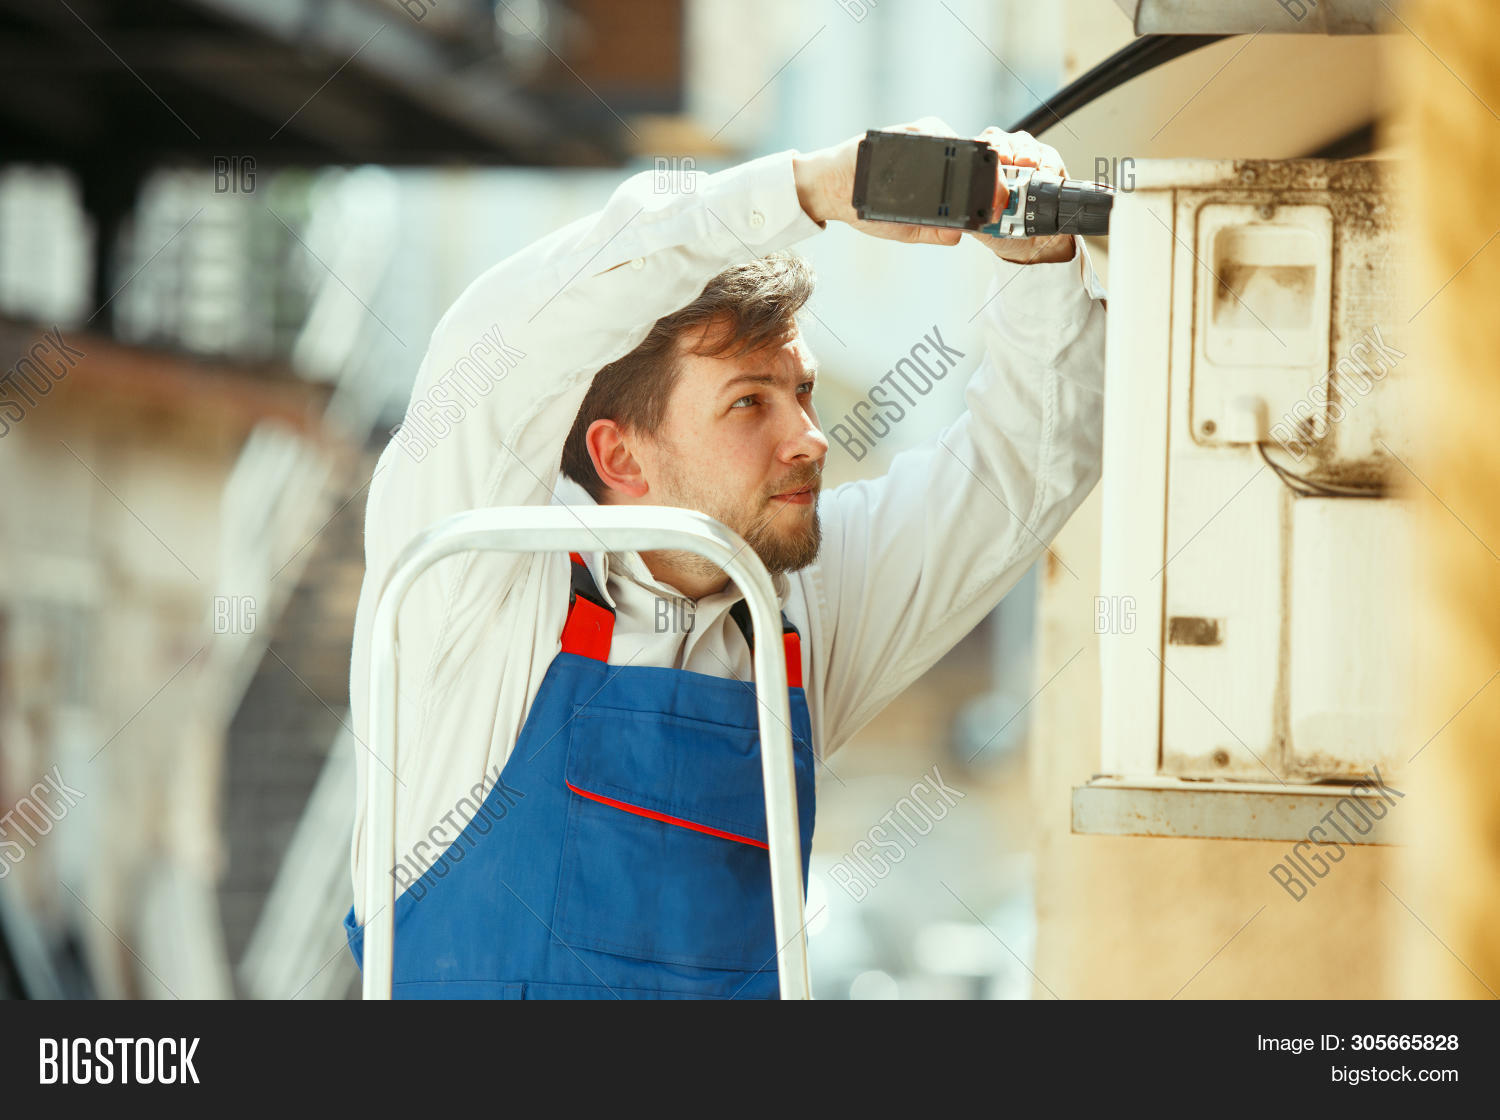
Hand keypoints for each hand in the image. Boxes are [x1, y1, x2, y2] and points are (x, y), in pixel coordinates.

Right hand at [793, 118, 1075, 263]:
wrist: (832, 188)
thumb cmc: (866, 208)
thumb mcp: (904, 229)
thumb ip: (933, 232)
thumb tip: (960, 236)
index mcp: (934, 184)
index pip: (970, 182)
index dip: (991, 188)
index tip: (1001, 199)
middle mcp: (932, 161)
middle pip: (971, 158)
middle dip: (989, 171)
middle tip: (998, 186)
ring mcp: (922, 144)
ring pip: (959, 142)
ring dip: (972, 155)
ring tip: (982, 166)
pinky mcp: (910, 130)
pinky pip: (936, 130)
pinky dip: (946, 138)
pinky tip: (945, 151)